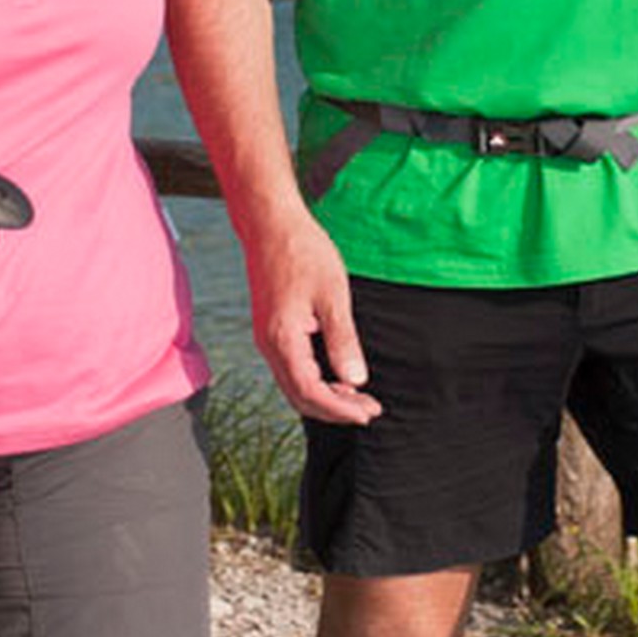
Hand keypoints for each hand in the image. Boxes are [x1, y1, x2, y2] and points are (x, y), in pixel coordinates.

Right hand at [246, 206, 380, 425]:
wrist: (271, 224)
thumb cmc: (304, 253)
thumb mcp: (332, 295)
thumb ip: (343, 340)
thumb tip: (356, 380)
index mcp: (282, 338)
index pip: (311, 391)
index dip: (340, 408)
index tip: (369, 411)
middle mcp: (268, 344)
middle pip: (299, 396)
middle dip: (335, 409)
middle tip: (370, 409)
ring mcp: (267, 338)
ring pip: (294, 385)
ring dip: (326, 396)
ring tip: (359, 397)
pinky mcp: (271, 329)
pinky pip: (291, 369)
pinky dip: (315, 380)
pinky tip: (338, 375)